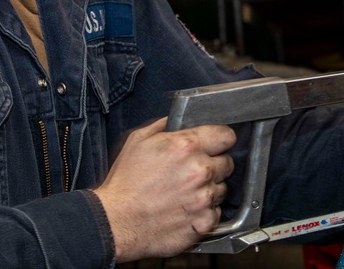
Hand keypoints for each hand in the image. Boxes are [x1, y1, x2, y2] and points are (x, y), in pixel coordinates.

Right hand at [92, 118, 235, 261]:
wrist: (116, 221)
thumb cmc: (125, 183)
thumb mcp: (138, 140)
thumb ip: (165, 126)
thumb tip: (179, 120)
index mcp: (186, 146)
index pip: (227, 136)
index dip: (221, 140)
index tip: (216, 145)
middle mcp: (200, 170)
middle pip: (228, 163)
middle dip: (214, 165)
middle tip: (194, 171)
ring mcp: (204, 198)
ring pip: (223, 188)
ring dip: (210, 189)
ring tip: (186, 192)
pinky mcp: (205, 222)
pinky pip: (216, 212)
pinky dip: (205, 211)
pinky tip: (186, 209)